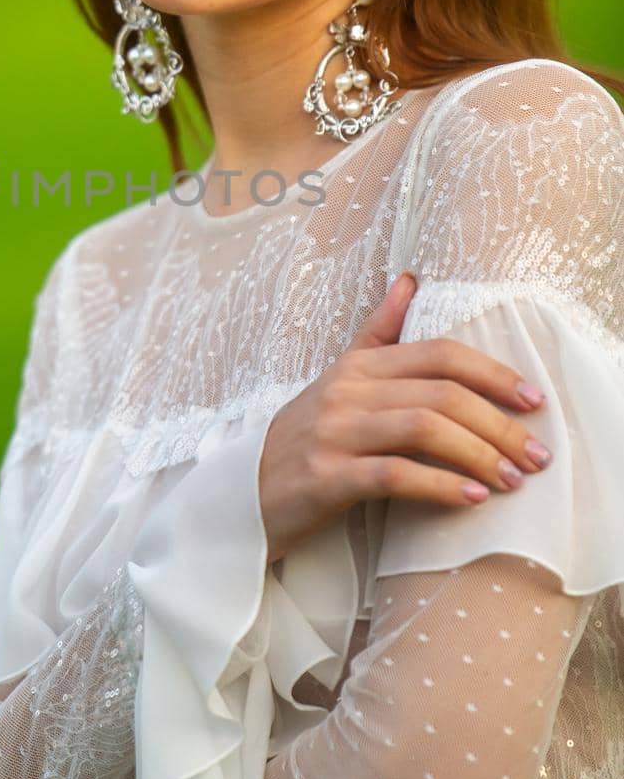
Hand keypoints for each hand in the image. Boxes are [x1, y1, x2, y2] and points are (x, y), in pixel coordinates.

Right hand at [258, 270, 551, 562]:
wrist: (243, 493)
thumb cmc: (303, 438)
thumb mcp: (339, 378)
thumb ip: (378, 333)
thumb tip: (410, 280)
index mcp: (358, 367)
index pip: (439, 355)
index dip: (493, 374)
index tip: (533, 400)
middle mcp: (346, 392)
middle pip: (441, 394)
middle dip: (499, 425)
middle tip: (535, 457)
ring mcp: (334, 432)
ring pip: (423, 429)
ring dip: (479, 456)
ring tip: (511, 481)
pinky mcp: (325, 477)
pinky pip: (394, 475)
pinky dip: (439, 486)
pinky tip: (470, 498)